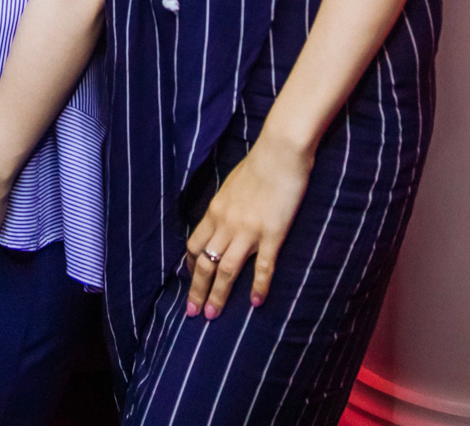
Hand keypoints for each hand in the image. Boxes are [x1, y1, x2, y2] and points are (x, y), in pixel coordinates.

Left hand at [183, 132, 312, 319]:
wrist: (280, 153)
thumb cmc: (258, 165)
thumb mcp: (232, 185)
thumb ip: (226, 205)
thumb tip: (222, 218)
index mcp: (215, 211)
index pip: (195, 245)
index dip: (191, 267)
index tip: (190, 282)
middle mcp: (226, 224)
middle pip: (205, 263)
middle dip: (197, 290)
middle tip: (192, 312)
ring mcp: (248, 231)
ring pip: (226, 270)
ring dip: (218, 295)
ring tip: (212, 315)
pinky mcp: (272, 234)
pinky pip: (262, 267)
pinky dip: (258, 286)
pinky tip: (256, 303)